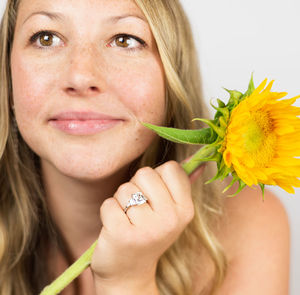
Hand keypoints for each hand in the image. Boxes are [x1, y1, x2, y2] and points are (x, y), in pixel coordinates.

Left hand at [91, 160, 203, 293]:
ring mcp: (147, 228)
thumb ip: (181, 184)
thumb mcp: (172, 212)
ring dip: (121, 202)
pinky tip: (116, 228)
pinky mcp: (121, 234)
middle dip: (136, 187)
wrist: (129, 273)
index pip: (170, 168)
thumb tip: (198, 159)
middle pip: (145, 173)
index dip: (157, 178)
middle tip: (139, 210)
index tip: (155, 196)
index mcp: (185, 210)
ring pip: (124, 189)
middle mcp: (170, 219)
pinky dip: (108, 212)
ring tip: (128, 221)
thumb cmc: (149, 232)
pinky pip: (108, 203)